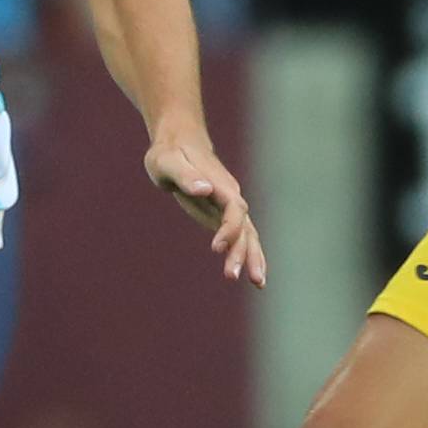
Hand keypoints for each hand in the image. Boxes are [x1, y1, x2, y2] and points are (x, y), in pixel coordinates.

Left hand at [146, 136, 265, 287]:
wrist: (178, 143)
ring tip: (259, 284)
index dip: (230, 229)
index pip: (234, 209)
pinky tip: (251, 275)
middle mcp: (230, 197)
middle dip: (243, 252)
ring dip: (252, 257)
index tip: (216, 248)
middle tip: (233, 276)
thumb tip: (204, 189)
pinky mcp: (223, 216)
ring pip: (248, 234)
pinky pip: (240, 237)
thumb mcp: (168, 161)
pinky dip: (247, 254)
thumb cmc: (170, 152)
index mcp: (220, 184)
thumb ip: (185, 175)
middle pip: (244, 227)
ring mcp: (229, 207)